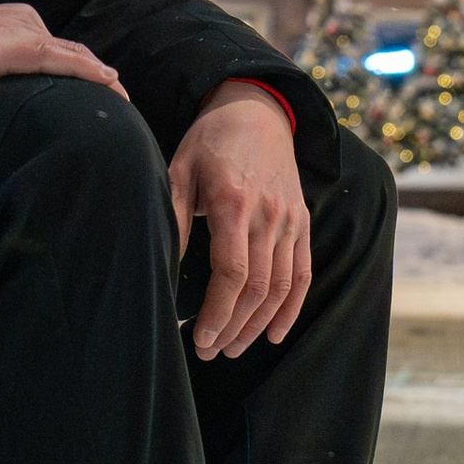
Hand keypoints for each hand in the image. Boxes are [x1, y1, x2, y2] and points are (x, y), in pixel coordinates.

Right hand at [0, 1, 127, 96]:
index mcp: (16, 23)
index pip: (57, 49)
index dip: (80, 68)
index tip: (96, 90)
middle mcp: (27, 23)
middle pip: (73, 52)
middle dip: (97, 76)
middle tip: (118, 100)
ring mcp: (26, 34)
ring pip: (75, 58)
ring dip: (102, 80)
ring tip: (123, 100)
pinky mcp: (23, 49)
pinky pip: (66, 62)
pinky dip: (91, 73)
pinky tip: (110, 83)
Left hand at [170, 81, 311, 360]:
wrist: (256, 110)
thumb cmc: (210, 142)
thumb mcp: (179, 170)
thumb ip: (174, 217)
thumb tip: (162, 264)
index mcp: (234, 202)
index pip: (232, 272)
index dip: (218, 312)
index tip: (200, 339)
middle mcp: (269, 215)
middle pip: (257, 288)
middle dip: (233, 327)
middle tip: (209, 353)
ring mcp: (290, 220)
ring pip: (280, 287)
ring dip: (257, 325)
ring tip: (232, 348)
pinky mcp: (302, 223)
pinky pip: (302, 274)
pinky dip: (291, 308)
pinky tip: (274, 334)